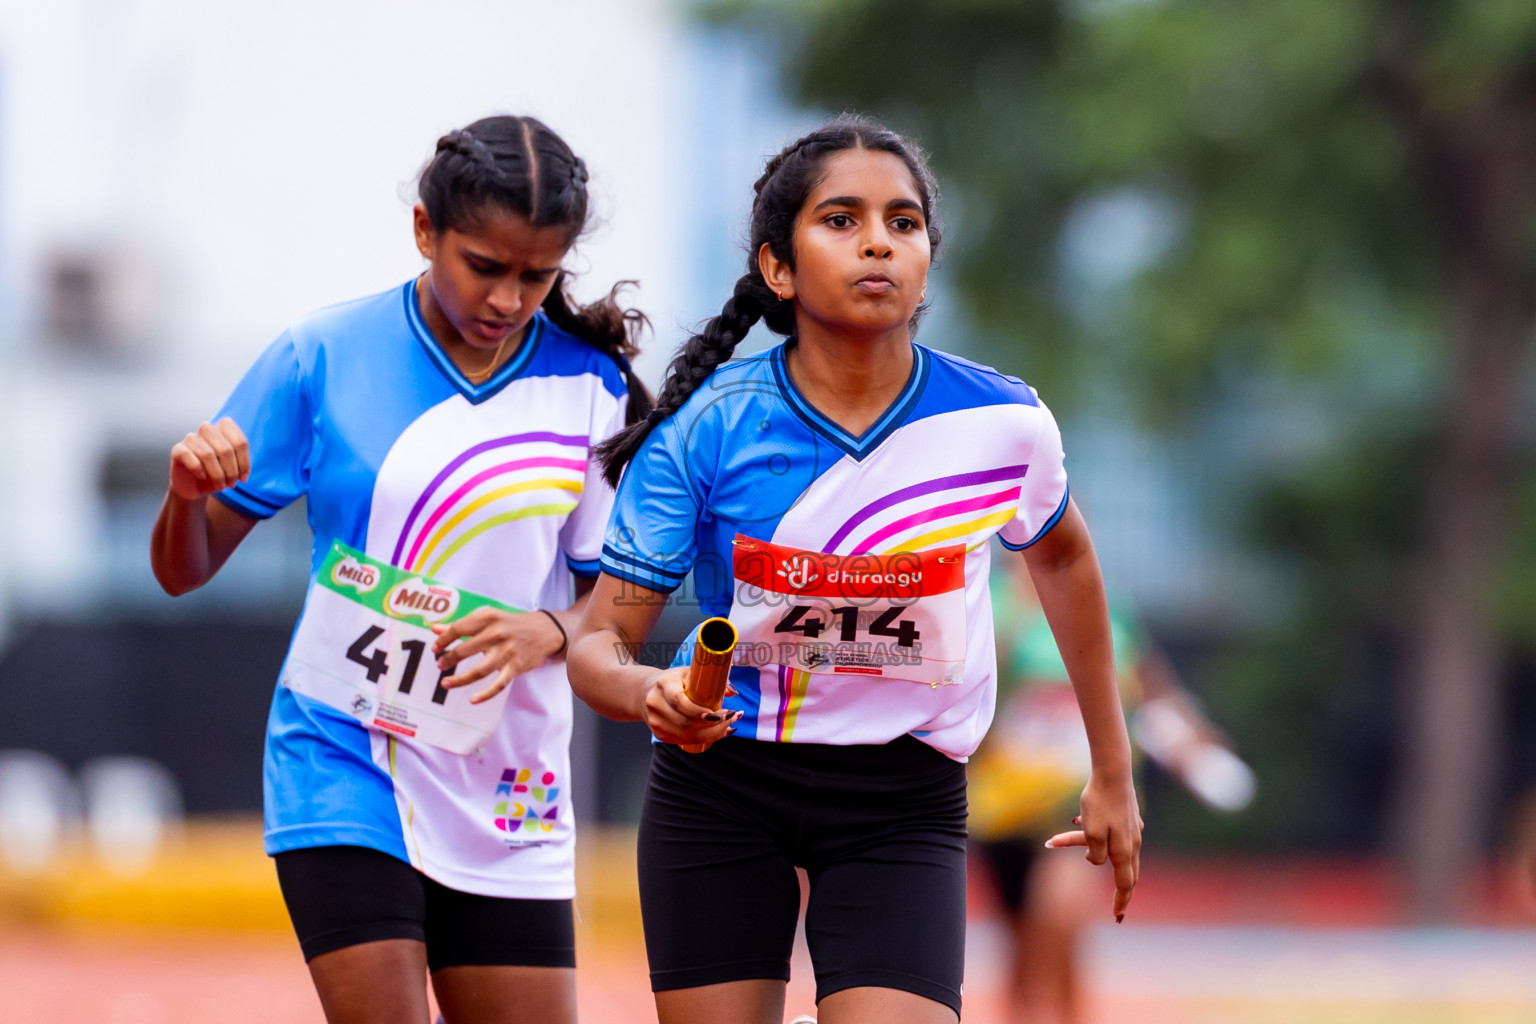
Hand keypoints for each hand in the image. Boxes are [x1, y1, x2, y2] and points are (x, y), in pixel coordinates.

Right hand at [169, 419, 249, 499]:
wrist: (195, 486)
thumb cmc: (218, 473)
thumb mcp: (234, 468)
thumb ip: (240, 463)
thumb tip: (242, 473)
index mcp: (225, 427)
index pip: (240, 442)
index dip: (244, 463)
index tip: (243, 479)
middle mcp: (207, 428)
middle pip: (226, 449)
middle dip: (231, 471)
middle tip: (231, 484)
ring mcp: (191, 438)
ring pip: (208, 454)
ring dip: (217, 475)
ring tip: (220, 486)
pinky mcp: (178, 449)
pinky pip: (188, 456)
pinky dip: (198, 469)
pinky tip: (202, 476)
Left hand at [432, 609, 563, 703]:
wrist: (544, 630)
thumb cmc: (510, 624)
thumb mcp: (488, 618)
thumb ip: (461, 625)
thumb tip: (433, 628)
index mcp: (488, 618)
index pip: (458, 629)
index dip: (443, 640)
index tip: (435, 648)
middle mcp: (497, 634)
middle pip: (465, 650)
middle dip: (449, 659)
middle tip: (440, 665)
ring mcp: (507, 652)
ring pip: (479, 671)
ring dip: (460, 679)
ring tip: (446, 683)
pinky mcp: (516, 667)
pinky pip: (498, 684)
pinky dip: (485, 694)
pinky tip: (473, 700)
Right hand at [643, 665, 740, 749]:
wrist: (646, 692)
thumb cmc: (674, 680)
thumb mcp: (689, 673)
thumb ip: (711, 680)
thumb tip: (732, 692)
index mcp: (663, 685)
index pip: (680, 702)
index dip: (699, 711)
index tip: (720, 714)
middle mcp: (655, 704)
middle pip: (686, 723)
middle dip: (714, 724)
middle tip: (733, 717)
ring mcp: (655, 722)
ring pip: (687, 735)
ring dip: (713, 733)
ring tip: (730, 725)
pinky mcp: (659, 734)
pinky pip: (685, 741)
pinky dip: (705, 739)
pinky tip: (719, 733)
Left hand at [1045, 771, 1142, 921]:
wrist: (1112, 772)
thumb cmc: (1100, 803)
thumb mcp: (1092, 833)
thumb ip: (1095, 854)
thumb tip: (1095, 861)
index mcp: (1125, 851)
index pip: (1125, 884)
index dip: (1121, 901)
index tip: (1117, 916)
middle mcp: (1133, 843)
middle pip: (1126, 873)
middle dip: (1119, 889)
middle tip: (1116, 907)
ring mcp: (1132, 829)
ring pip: (1112, 850)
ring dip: (1085, 848)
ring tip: (1055, 840)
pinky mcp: (1127, 817)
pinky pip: (1110, 833)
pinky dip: (1093, 834)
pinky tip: (1076, 821)